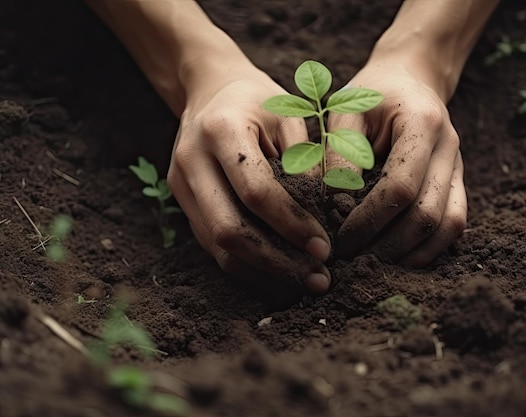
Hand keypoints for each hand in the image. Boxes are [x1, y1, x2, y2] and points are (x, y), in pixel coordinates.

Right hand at [167, 60, 331, 292]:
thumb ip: (306, 162)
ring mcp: (180, 186)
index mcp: (221, 130)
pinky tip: (279, 277)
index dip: (292, 224)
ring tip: (303, 285)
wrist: (208, 90)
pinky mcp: (181, 203)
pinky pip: (213, 247)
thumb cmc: (258, 100)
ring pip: (217, 248)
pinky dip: (247, 267)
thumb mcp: (290, 115)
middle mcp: (191, 161)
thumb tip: (323, 218)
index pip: (257, 192)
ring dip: (263, 273)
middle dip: (277, 262)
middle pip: (229, 230)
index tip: (325, 246)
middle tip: (319, 278)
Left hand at [329, 62, 466, 266]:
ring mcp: (458, 167)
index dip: (369, 220)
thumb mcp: (344, 113)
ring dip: (411, 253)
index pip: (400, 187)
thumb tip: (333, 209)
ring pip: (448, 225)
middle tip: (352, 259)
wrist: (410, 78)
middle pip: (427, 214)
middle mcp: (449, 148)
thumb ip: (338, 155)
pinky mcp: (458, 182)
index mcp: (422, 123)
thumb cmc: (370, 95)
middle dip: (388, 245)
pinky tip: (400, 258)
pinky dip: (430, 247)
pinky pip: (455, 223)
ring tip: (374, 265)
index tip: (340, 238)